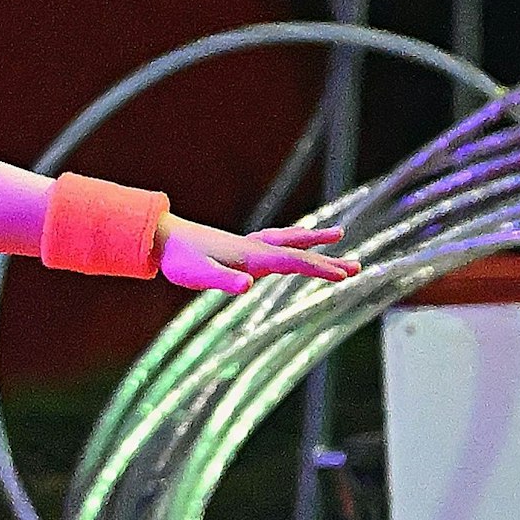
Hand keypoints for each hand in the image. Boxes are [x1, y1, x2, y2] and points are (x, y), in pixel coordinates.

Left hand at [155, 216, 358, 294]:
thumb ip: (223, 281)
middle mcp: (254, 248)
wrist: (163, 237)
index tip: (343, 275)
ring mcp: (248, 246)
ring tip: (339, 234)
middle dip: (327, 260)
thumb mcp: (198, 276)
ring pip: (289, 241)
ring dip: (314, 241)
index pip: (292, 262)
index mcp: (250, 256)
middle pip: (298, 251)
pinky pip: (276, 243)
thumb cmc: (180, 259)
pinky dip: (293, 243)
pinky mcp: (240, 248)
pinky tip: (295, 248)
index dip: (318, 269)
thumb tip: (248, 285)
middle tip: (356, 266)